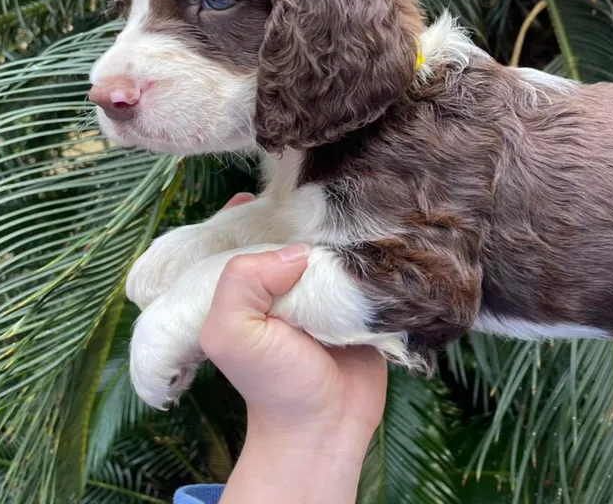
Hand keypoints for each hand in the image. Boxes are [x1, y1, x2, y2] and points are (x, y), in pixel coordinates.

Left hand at [198, 195, 386, 502]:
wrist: (327, 425)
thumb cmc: (274, 384)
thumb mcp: (231, 333)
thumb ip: (243, 281)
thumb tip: (300, 251)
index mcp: (244, 284)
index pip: (241, 232)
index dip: (252, 209)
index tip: (271, 192)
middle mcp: (282, 280)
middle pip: (291, 229)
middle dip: (304, 210)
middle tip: (323, 188)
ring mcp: (323, 288)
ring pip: (331, 243)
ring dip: (344, 230)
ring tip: (357, 203)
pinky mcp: (361, 300)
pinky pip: (368, 267)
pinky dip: (375, 253)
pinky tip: (382, 232)